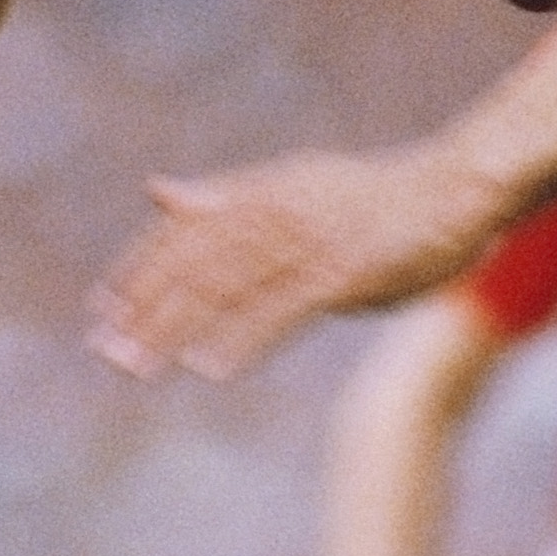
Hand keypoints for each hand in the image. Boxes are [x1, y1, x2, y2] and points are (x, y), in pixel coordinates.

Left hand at [91, 146, 508, 383]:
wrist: (456, 191)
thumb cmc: (374, 199)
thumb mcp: (290, 187)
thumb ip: (223, 197)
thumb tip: (158, 193)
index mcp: (260, 189)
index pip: (183, 231)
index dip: (139, 270)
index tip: (100, 308)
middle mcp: (276, 209)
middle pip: (194, 262)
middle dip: (144, 309)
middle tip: (103, 350)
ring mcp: (310, 240)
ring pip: (228, 287)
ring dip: (178, 330)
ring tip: (140, 366)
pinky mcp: (344, 272)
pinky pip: (284, 308)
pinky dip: (244, 337)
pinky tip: (212, 367)